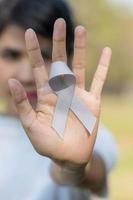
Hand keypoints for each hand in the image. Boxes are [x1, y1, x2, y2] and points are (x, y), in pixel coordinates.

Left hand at [8, 18, 111, 167]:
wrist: (68, 157)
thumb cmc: (48, 144)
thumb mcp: (31, 125)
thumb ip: (21, 104)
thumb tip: (11, 80)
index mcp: (45, 95)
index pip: (38, 68)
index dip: (34, 51)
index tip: (28, 33)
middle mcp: (61, 91)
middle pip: (60, 61)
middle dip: (59, 42)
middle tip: (60, 22)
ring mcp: (78, 95)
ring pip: (79, 67)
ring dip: (80, 49)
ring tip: (81, 29)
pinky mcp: (92, 102)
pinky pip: (98, 81)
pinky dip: (103, 67)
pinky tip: (106, 52)